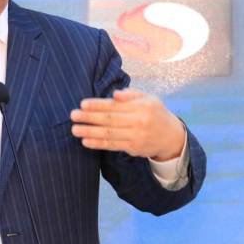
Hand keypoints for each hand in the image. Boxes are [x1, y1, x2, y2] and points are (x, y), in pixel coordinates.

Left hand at [70, 89, 186, 160]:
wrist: (170, 136)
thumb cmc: (155, 113)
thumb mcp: (149, 98)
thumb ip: (131, 95)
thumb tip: (114, 94)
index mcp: (142, 106)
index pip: (115, 105)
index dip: (98, 105)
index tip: (82, 104)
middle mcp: (139, 121)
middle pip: (110, 119)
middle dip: (89, 118)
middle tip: (73, 116)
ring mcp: (135, 136)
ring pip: (109, 134)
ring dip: (90, 132)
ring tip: (75, 130)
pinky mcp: (132, 148)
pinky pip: (112, 145)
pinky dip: (98, 144)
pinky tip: (86, 142)